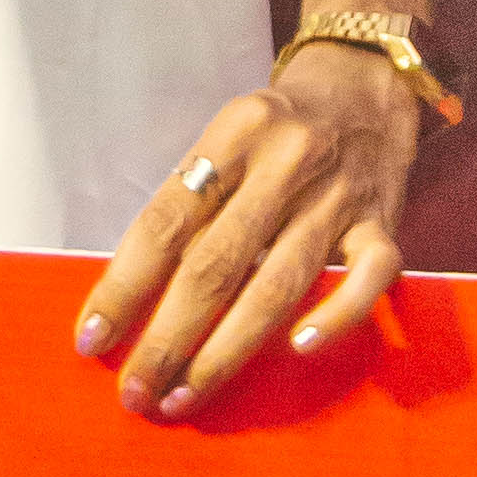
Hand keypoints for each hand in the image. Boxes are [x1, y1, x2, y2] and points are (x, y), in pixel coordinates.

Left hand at [75, 42, 420, 414]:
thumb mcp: (225, 139)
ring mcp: (339, 195)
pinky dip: (335, 316)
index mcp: (234, 134)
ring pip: (277, 284)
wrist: (367, 81)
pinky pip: (367, 279)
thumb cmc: (277, 127)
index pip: (166, 221)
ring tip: (183, 395)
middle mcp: (287, 161)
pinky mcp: (384, 222)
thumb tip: (129, 295)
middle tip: (135, 392)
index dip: (125, 286)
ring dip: (224, 352)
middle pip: (216, 264)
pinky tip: (298, 350)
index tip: (93, 338)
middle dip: (167, 338)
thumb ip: (189, 202)